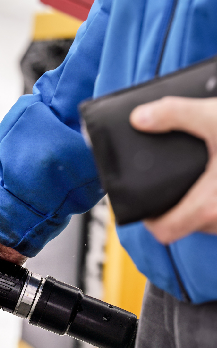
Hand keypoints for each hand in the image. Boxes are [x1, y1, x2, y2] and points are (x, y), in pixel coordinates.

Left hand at [130, 97, 216, 243]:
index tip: (144, 205)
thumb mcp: (215, 117)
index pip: (164, 232)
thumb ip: (175, 114)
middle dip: (173, 208)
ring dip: (198, 204)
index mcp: (208, 207)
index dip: (148, 221)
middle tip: (168, 186)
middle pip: (185, 226)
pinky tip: (214, 176)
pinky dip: (216, 199)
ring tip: (194, 178)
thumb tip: (138, 118)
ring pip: (208, 220)